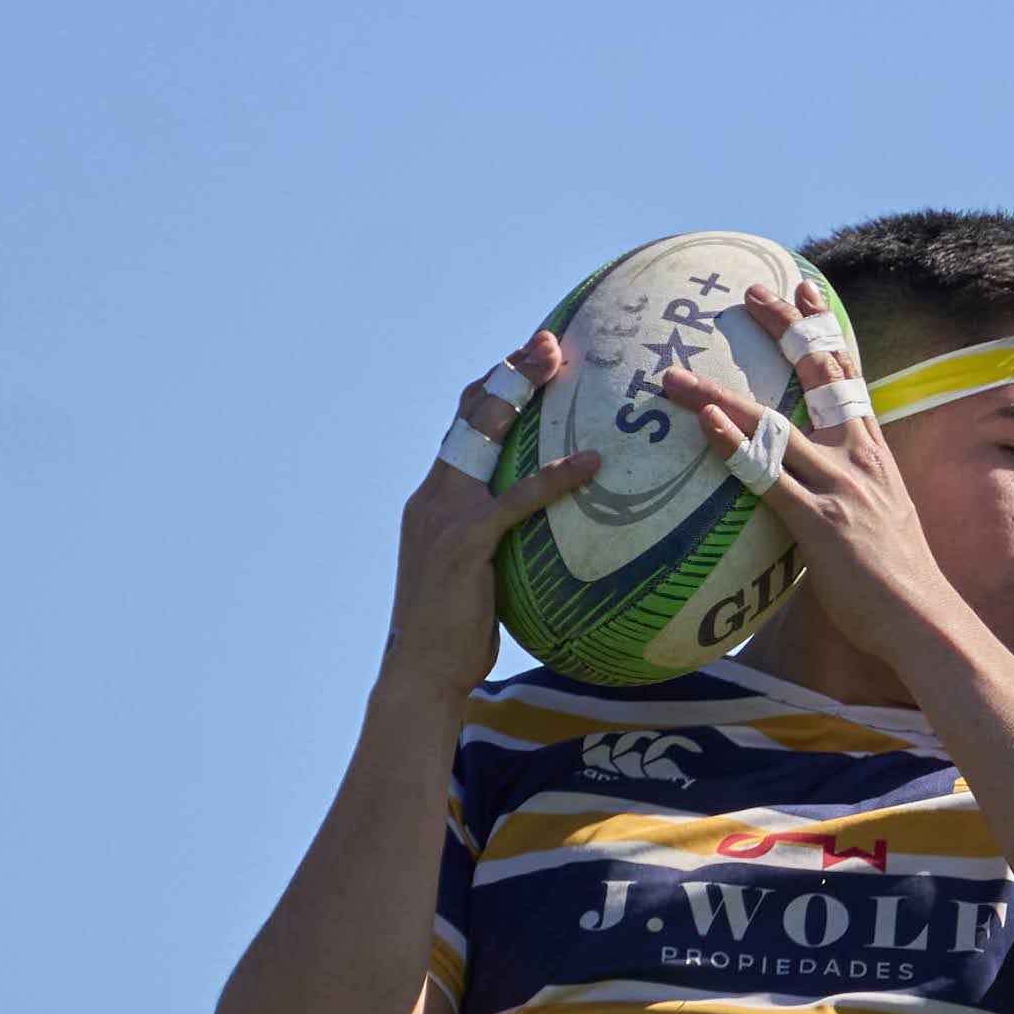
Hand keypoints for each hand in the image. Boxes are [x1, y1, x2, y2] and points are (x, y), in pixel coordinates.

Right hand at [388, 332, 601, 698]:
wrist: (422, 671)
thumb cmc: (458, 635)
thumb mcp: (478, 575)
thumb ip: (502, 542)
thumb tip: (553, 534)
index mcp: (433, 498)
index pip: (462, 426)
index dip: (493, 385)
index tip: (531, 355)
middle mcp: (432, 494)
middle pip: (470, 413)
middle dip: (508, 370)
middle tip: (550, 341)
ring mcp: (442, 514)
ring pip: (481, 435)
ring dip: (520, 392)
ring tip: (561, 365)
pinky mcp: (463, 541)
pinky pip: (515, 497)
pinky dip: (554, 476)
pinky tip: (591, 463)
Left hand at [649, 281, 970, 671]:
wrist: (923, 619)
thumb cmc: (896, 584)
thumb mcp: (879, 520)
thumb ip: (847, 494)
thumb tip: (813, 491)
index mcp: (873, 452)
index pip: (848, 375)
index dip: (825, 329)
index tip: (803, 289)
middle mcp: (858, 457)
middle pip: (819, 376)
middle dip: (787, 329)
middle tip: (751, 293)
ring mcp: (838, 486)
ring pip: (773, 424)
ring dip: (719, 396)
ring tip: (675, 377)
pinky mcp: (819, 522)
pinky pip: (768, 477)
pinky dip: (734, 446)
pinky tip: (704, 425)